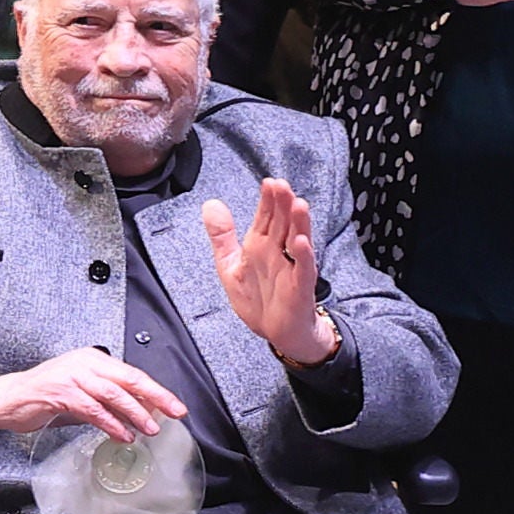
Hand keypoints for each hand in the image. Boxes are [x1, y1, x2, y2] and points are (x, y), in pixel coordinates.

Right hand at [0, 348, 192, 443]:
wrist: (8, 398)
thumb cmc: (44, 396)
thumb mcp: (82, 393)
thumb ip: (108, 400)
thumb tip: (140, 413)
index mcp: (92, 359)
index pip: (132, 374)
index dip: (156, 391)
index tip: (174, 406)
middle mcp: (84, 363)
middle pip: (128, 379)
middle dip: (155, 398)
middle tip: (173, 413)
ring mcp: (71, 375)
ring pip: (113, 393)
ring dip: (134, 413)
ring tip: (149, 429)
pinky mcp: (60, 391)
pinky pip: (92, 408)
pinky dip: (110, 423)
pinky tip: (121, 434)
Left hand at [199, 176, 335, 366]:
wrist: (277, 332)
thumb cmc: (258, 298)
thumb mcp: (230, 264)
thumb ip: (221, 235)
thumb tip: (210, 204)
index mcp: (260, 245)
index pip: (266, 217)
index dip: (267, 200)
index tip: (269, 182)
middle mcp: (278, 252)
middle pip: (282, 224)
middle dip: (282, 205)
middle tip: (281, 184)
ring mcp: (291, 268)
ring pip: (297, 241)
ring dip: (298, 223)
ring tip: (298, 203)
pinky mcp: (299, 287)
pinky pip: (303, 270)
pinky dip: (303, 256)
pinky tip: (302, 242)